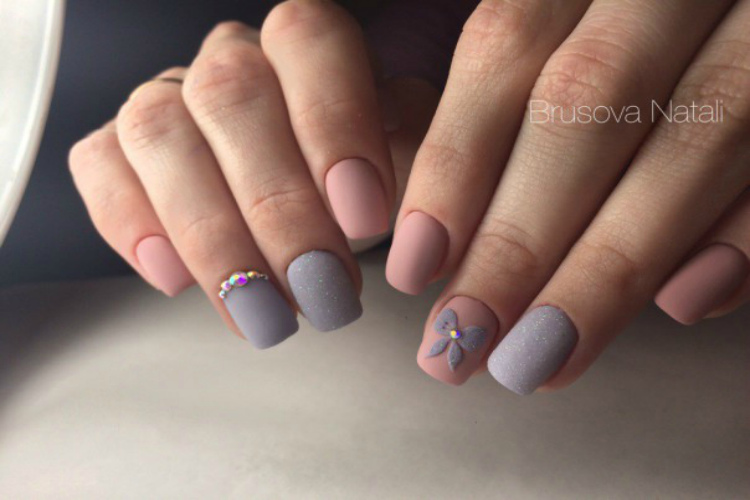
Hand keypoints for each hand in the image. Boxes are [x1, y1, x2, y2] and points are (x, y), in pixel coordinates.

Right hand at [70, 2, 438, 347]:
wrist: (302, 196)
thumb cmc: (357, 181)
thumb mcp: (405, 164)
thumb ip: (418, 164)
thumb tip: (419, 201)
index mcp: (305, 43)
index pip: (311, 45)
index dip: (336, 127)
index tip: (364, 217)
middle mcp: (231, 59)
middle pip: (233, 100)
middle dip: (279, 211)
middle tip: (322, 292)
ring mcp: (167, 96)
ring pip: (159, 135)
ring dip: (212, 237)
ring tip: (263, 315)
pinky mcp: (118, 147)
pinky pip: (99, 165)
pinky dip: (130, 223)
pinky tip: (175, 279)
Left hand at [387, 0, 749, 389]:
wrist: (711, 3)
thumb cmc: (599, 33)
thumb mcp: (536, 32)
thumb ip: (486, 103)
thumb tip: (426, 222)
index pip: (507, 47)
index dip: (455, 162)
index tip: (413, 267)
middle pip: (589, 104)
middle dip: (520, 239)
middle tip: (464, 341)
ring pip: (700, 132)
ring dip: (612, 268)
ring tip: (544, 357)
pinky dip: (743, 234)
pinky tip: (683, 305)